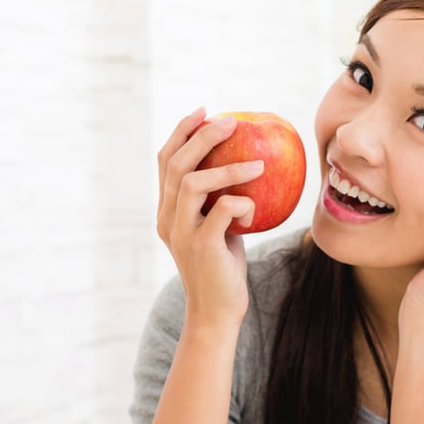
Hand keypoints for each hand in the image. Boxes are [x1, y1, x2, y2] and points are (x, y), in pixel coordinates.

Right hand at [156, 107, 264, 327]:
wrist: (216, 312)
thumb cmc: (223, 267)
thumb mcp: (218, 228)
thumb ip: (220, 202)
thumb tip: (250, 166)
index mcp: (166, 210)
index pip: (165, 161)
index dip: (181, 131)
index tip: (203, 111)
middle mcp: (167, 218)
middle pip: (176, 164)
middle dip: (202, 137)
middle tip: (231, 122)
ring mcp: (181, 232)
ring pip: (192, 183)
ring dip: (227, 168)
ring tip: (258, 163)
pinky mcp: (201, 247)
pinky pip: (220, 211)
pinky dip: (240, 202)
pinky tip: (255, 208)